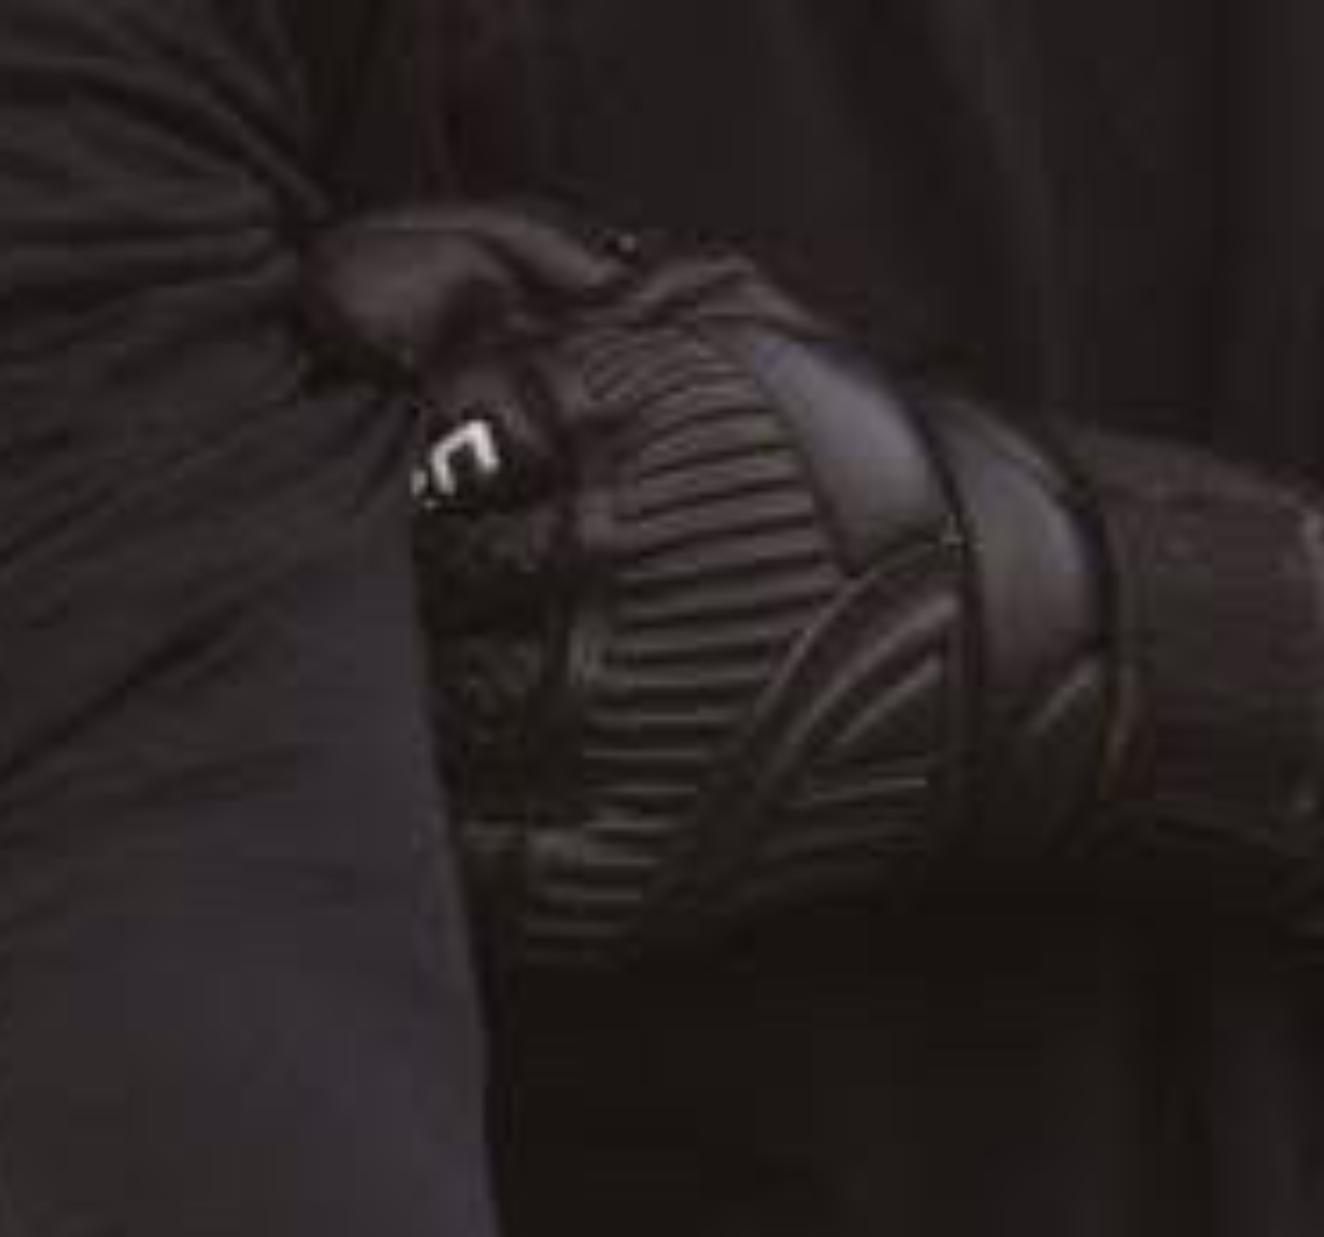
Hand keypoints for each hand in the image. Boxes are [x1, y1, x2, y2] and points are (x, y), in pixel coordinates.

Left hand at [301, 199, 1323, 973]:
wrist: (1010, 644)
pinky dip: (445, 837)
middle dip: (391, 606)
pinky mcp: (609, 876)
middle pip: (388, 604)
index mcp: (598, 426)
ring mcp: (601, 741)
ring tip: (450, 699)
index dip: (391, 478)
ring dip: (401, 723)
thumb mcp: (689, 307)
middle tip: (425, 610)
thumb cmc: (827, 453)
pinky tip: (479, 793)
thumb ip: (491, 273)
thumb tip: (313, 301)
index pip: (407, 455)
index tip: (428, 492)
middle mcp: (592, 584)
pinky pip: (461, 868)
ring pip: (412, 735)